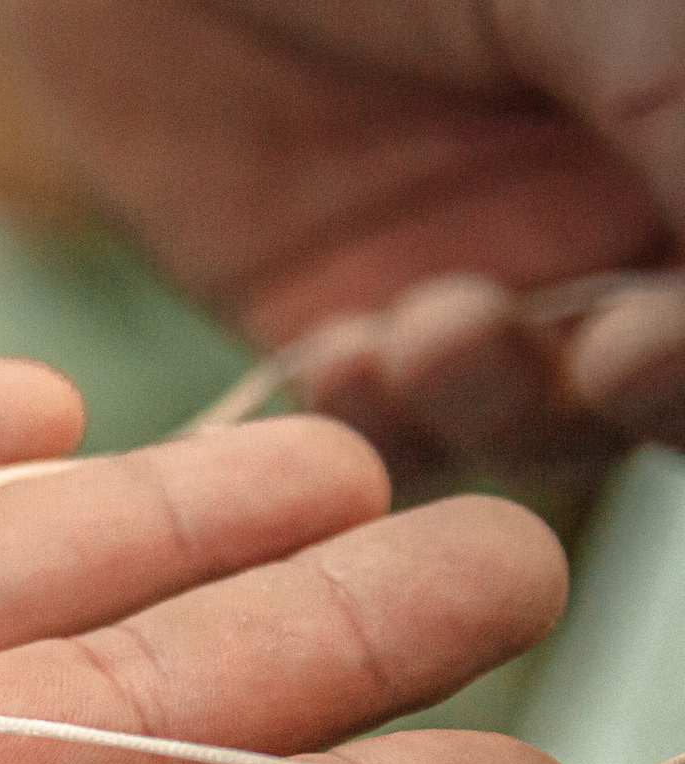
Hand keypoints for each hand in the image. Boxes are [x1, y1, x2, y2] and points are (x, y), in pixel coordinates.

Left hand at [0, 0, 684, 491]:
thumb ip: (681, 103)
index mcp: (678, 118)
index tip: (656, 334)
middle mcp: (610, 208)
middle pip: (676, 379)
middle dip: (659, 390)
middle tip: (606, 363)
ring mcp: (483, 278)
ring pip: (548, 425)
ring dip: (505, 405)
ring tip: (427, 331)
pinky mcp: (339, 326)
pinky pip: (384, 433)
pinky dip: (376, 423)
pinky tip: (342, 356)